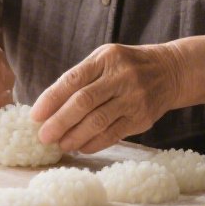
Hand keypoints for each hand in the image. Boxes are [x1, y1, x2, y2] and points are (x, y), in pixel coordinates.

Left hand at [31, 43, 183, 154]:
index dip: (51, 98)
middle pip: (84, 102)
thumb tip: (49, 107)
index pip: (73, 79)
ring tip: (60, 144)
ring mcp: (133, 98)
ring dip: (75, 136)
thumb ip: (81, 78)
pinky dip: (94, 143)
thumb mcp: (106, 59)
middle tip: (44, 136)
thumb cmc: (126, 66)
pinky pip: (113, 134)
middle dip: (60, 121)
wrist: (169, 71)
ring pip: (98, 121)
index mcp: (106, 58)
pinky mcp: (142, 118)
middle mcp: (121, 76)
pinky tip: (81, 147)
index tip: (35, 115)